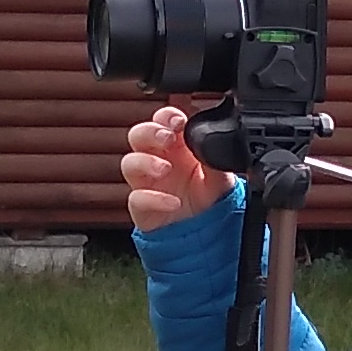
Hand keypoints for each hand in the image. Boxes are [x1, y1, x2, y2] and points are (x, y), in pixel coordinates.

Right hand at [121, 105, 236, 231]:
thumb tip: (214, 137)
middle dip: (149, 131)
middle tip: (167, 138)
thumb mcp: (221, 176)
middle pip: (138, 135)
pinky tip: (173, 202)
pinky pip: (137, 198)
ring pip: (129, 162)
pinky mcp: (142, 206)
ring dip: (145, 161)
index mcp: (177, 147)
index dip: (166, 116)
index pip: (163, 121)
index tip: (178, 121)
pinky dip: (154, 199)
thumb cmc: (209, 200)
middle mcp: (158, 160)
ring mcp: (147, 182)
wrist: (206, 233)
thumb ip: (215, 156)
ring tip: (164, 169)